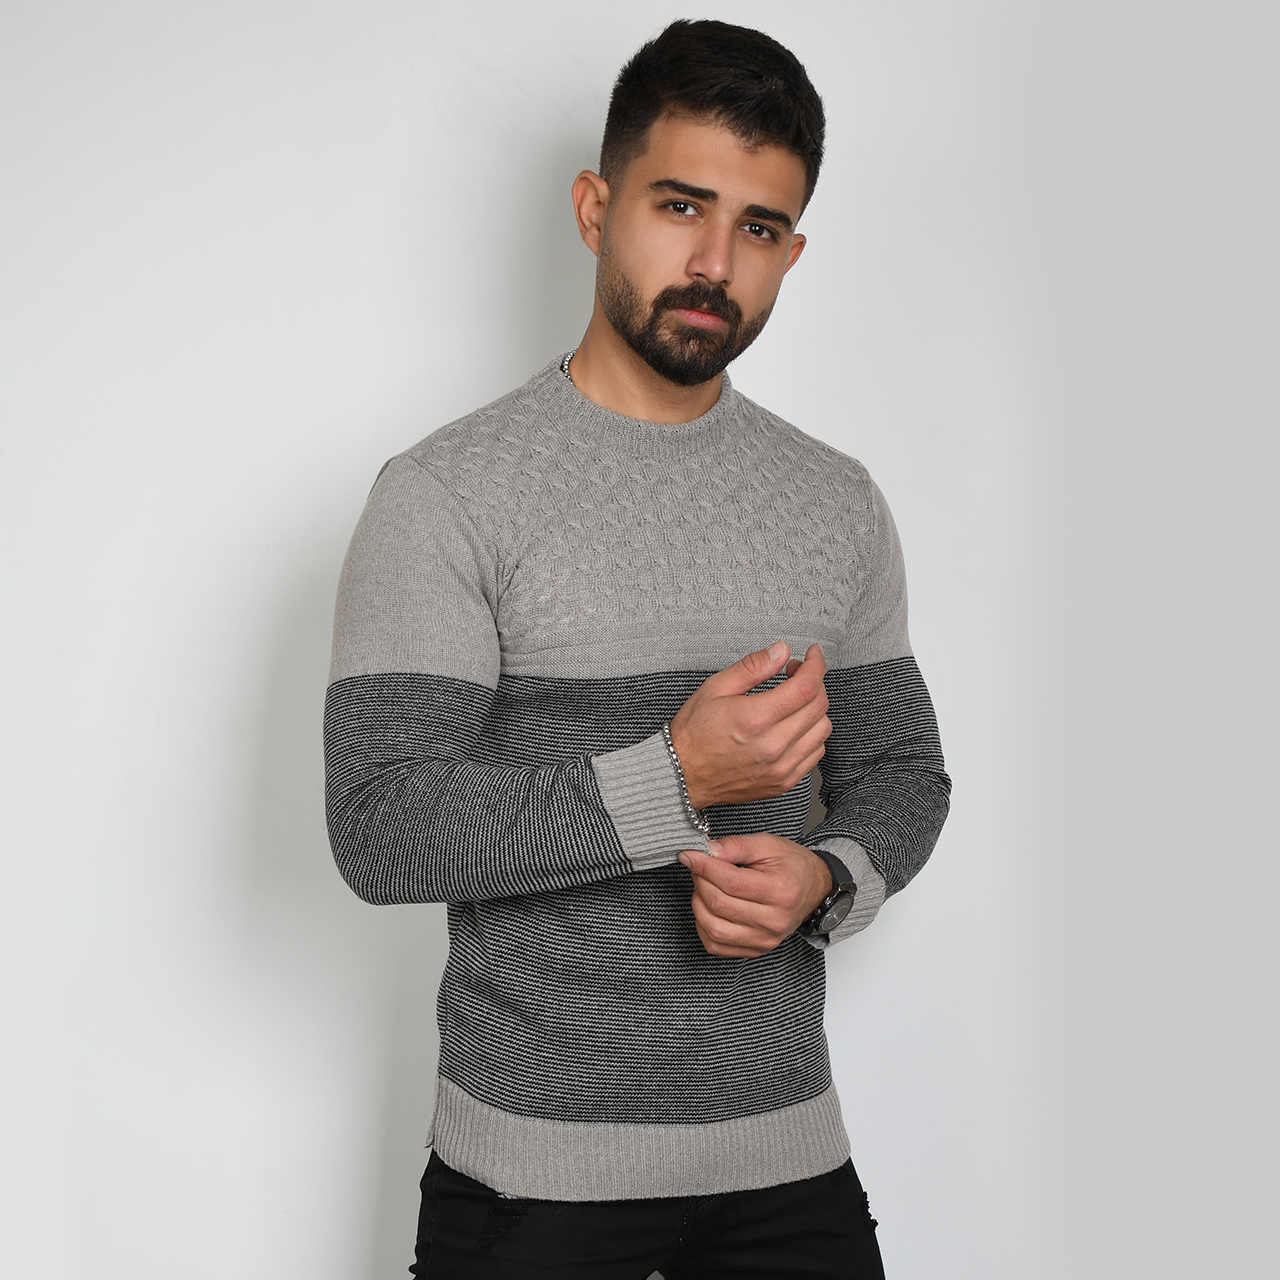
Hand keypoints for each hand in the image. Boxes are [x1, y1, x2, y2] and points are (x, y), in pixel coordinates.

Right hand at [667, 642, 830, 808]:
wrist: (683, 774)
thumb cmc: (695, 732)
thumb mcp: (716, 687)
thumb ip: (752, 666)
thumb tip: (781, 651)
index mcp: (755, 718)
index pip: (806, 687)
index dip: (815, 664)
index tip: (811, 655)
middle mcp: (773, 746)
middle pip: (818, 706)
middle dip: (813, 681)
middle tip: (794, 673)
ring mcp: (781, 767)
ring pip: (822, 730)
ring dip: (814, 709)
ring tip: (793, 701)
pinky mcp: (784, 782)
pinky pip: (815, 753)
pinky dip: (811, 734)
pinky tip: (793, 725)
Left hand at [678, 833, 833, 957]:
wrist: (814, 889)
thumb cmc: (793, 866)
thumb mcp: (768, 845)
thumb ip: (736, 845)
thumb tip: (706, 850)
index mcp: (781, 891)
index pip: (731, 883)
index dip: (704, 867)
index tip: (691, 855)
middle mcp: (774, 920)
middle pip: (720, 905)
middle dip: (700, 881)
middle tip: (698, 867)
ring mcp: (765, 939)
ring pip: (714, 929)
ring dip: (699, 904)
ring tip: (704, 886)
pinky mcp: (756, 950)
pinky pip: (717, 945)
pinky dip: (703, 926)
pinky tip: (708, 908)